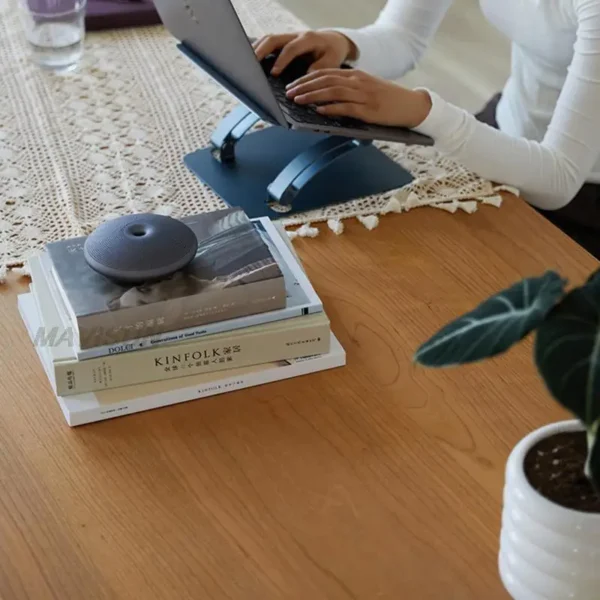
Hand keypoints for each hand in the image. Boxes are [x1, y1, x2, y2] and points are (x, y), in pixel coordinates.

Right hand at [253, 31, 355, 75]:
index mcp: (308, 39)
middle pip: (274, 39)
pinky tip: (250, 61)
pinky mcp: (283, 42)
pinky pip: (268, 44)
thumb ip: (320, 68)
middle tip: (251, 64)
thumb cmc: (332, 53)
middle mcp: (295, 35)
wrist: (333, 41)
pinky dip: (258, 50)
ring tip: (245, 63)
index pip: (291, 48)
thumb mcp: (332, 62)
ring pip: (268, 39)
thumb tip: (305, 76)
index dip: (281, 60)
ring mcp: (287, 37)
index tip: (274, 74)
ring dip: (256, 50)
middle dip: (261, 51)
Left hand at [286, 68, 431, 128]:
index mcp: (356, 76)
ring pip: (333, 92)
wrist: (411, 105)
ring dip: (313, 96)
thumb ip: (348, 90)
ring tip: (298, 100)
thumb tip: (324, 97)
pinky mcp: (369, 110)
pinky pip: (346, 107)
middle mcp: (358, 82)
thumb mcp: (366, 89)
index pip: (326, 73)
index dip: (306, 78)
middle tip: (288, 93)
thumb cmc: (387, 100)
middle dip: (304, 86)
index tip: (292, 85)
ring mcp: (364, 96)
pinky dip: (331, 108)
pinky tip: (319, 111)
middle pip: (326, 80)